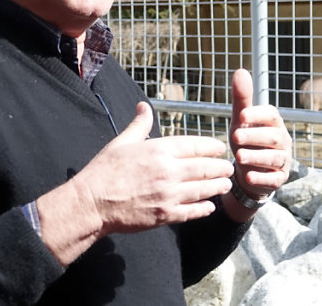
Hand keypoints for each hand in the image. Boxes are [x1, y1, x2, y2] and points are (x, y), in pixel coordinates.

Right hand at [36, 102, 233, 263]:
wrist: (92, 203)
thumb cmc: (105, 170)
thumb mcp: (122, 142)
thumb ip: (139, 124)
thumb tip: (144, 106)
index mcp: (159, 150)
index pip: (196, 145)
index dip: (212, 146)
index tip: (220, 148)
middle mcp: (168, 171)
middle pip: (206, 168)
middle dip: (221, 167)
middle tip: (230, 167)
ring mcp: (169, 195)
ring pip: (204, 190)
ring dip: (218, 187)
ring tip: (225, 185)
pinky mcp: (165, 215)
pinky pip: (192, 211)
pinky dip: (204, 208)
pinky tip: (209, 206)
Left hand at [229, 68, 291, 201]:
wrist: (251, 171)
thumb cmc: (247, 140)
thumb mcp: (241, 120)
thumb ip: (241, 98)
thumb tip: (240, 70)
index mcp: (274, 123)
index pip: (271, 115)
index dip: (258, 114)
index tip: (241, 115)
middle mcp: (282, 140)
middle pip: (273, 137)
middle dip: (255, 136)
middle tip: (235, 137)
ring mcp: (283, 160)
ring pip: (274, 158)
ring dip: (256, 157)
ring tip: (239, 157)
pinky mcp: (279, 178)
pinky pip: (274, 179)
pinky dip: (262, 178)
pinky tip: (248, 177)